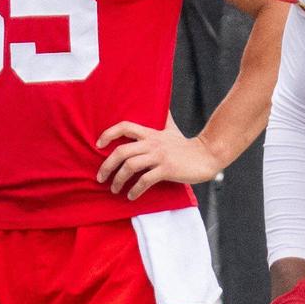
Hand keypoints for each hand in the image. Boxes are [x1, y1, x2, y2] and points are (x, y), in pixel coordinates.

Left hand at [95, 119, 220, 199]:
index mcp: (150, 133)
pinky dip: (135, 190)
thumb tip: (161, 107)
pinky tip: (131, 196)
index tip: (98, 144)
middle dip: (107, 165)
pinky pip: (145, 180)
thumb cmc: (186, 145)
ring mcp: (159, 157)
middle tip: (100, 177)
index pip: (125, 127)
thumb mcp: (171, 129)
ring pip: (130, 166)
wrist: (206, 155)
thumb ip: (163, 119)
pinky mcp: (166, 169)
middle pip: (121, 151)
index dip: (108, 133)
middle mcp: (152, 143)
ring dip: (118, 180)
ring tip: (114, 189)